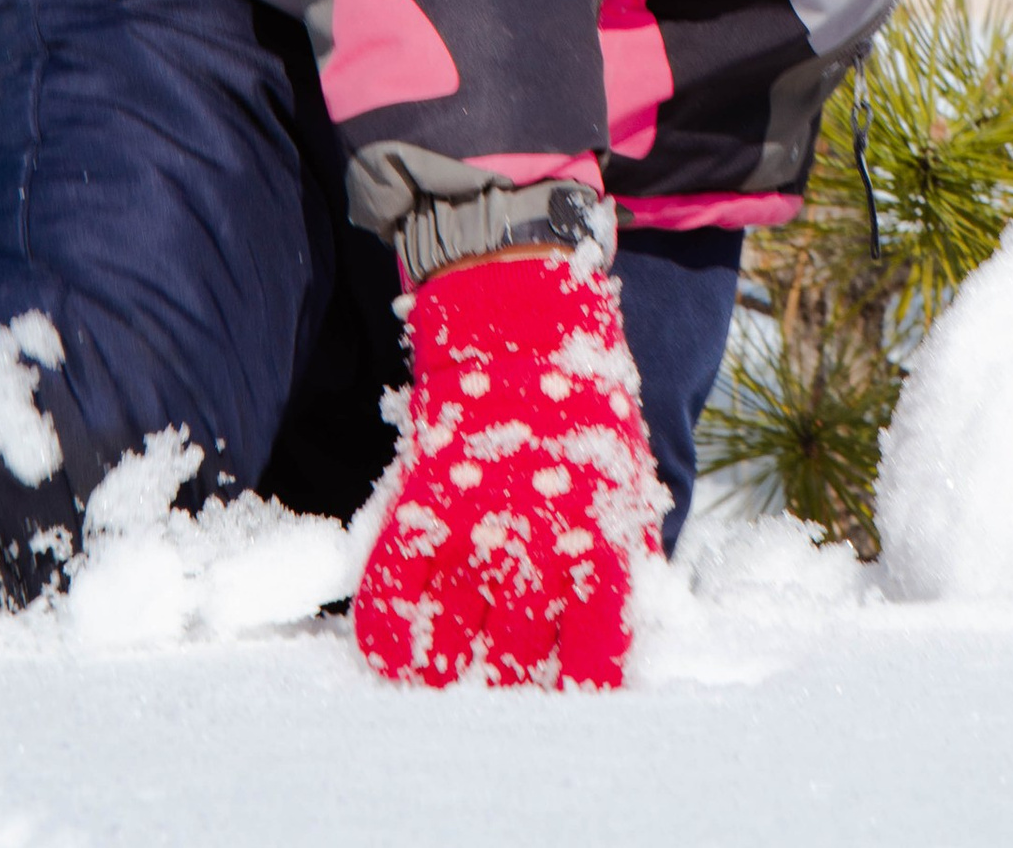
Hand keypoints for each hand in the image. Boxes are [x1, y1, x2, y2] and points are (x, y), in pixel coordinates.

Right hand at [351, 249, 662, 689]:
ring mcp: (476, 533)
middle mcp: (541, 552)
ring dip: (446, 673)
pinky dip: (386, 641)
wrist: (524, 319)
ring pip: (448, 656)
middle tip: (497, 669)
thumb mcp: (626, 485)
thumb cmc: (583, 407)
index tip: (559, 692)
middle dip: (504, 681)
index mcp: (602, 551)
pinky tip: (396, 649)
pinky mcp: (423, 507)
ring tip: (448, 667)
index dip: (571, 693)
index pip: (591, 671)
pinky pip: (389, 605)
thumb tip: (614, 640)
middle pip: (512, 673)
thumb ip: (618, 564)